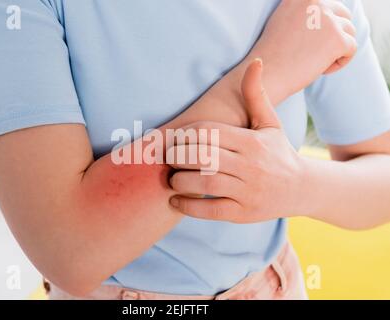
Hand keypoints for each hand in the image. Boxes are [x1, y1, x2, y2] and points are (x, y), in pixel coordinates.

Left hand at [167, 59, 305, 222]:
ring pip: (205, 183)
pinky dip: (188, 207)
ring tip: (172, 178)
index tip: (174, 139)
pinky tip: (175, 200)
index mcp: (252, 141)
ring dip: (180, 181)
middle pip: (203, 156)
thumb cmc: (278, 151)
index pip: (209, 132)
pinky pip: (211, 210)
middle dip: (178, 156)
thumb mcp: (270, 122)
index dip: (184, 134)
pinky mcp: (243, 213)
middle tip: (168, 158)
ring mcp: (248, 191)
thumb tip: (255, 63)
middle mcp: (251, 165)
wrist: (301, 188)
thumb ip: (256, 95)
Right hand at [245, 0, 356, 99]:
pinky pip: (351, 48)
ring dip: (336, 49)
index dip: (322, 26)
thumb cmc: (271, 57)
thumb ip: (304, 13)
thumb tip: (326, 15)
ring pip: (349, 32)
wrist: (265, 76)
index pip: (327, 5)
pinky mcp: (337, 40)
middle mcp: (316, 2)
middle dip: (334, 36)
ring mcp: (328, 20)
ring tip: (314, 63)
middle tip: (313, 54)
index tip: (307, 44)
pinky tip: (320, 70)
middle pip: (343, 15)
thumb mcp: (282, 22)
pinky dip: (339, 62)